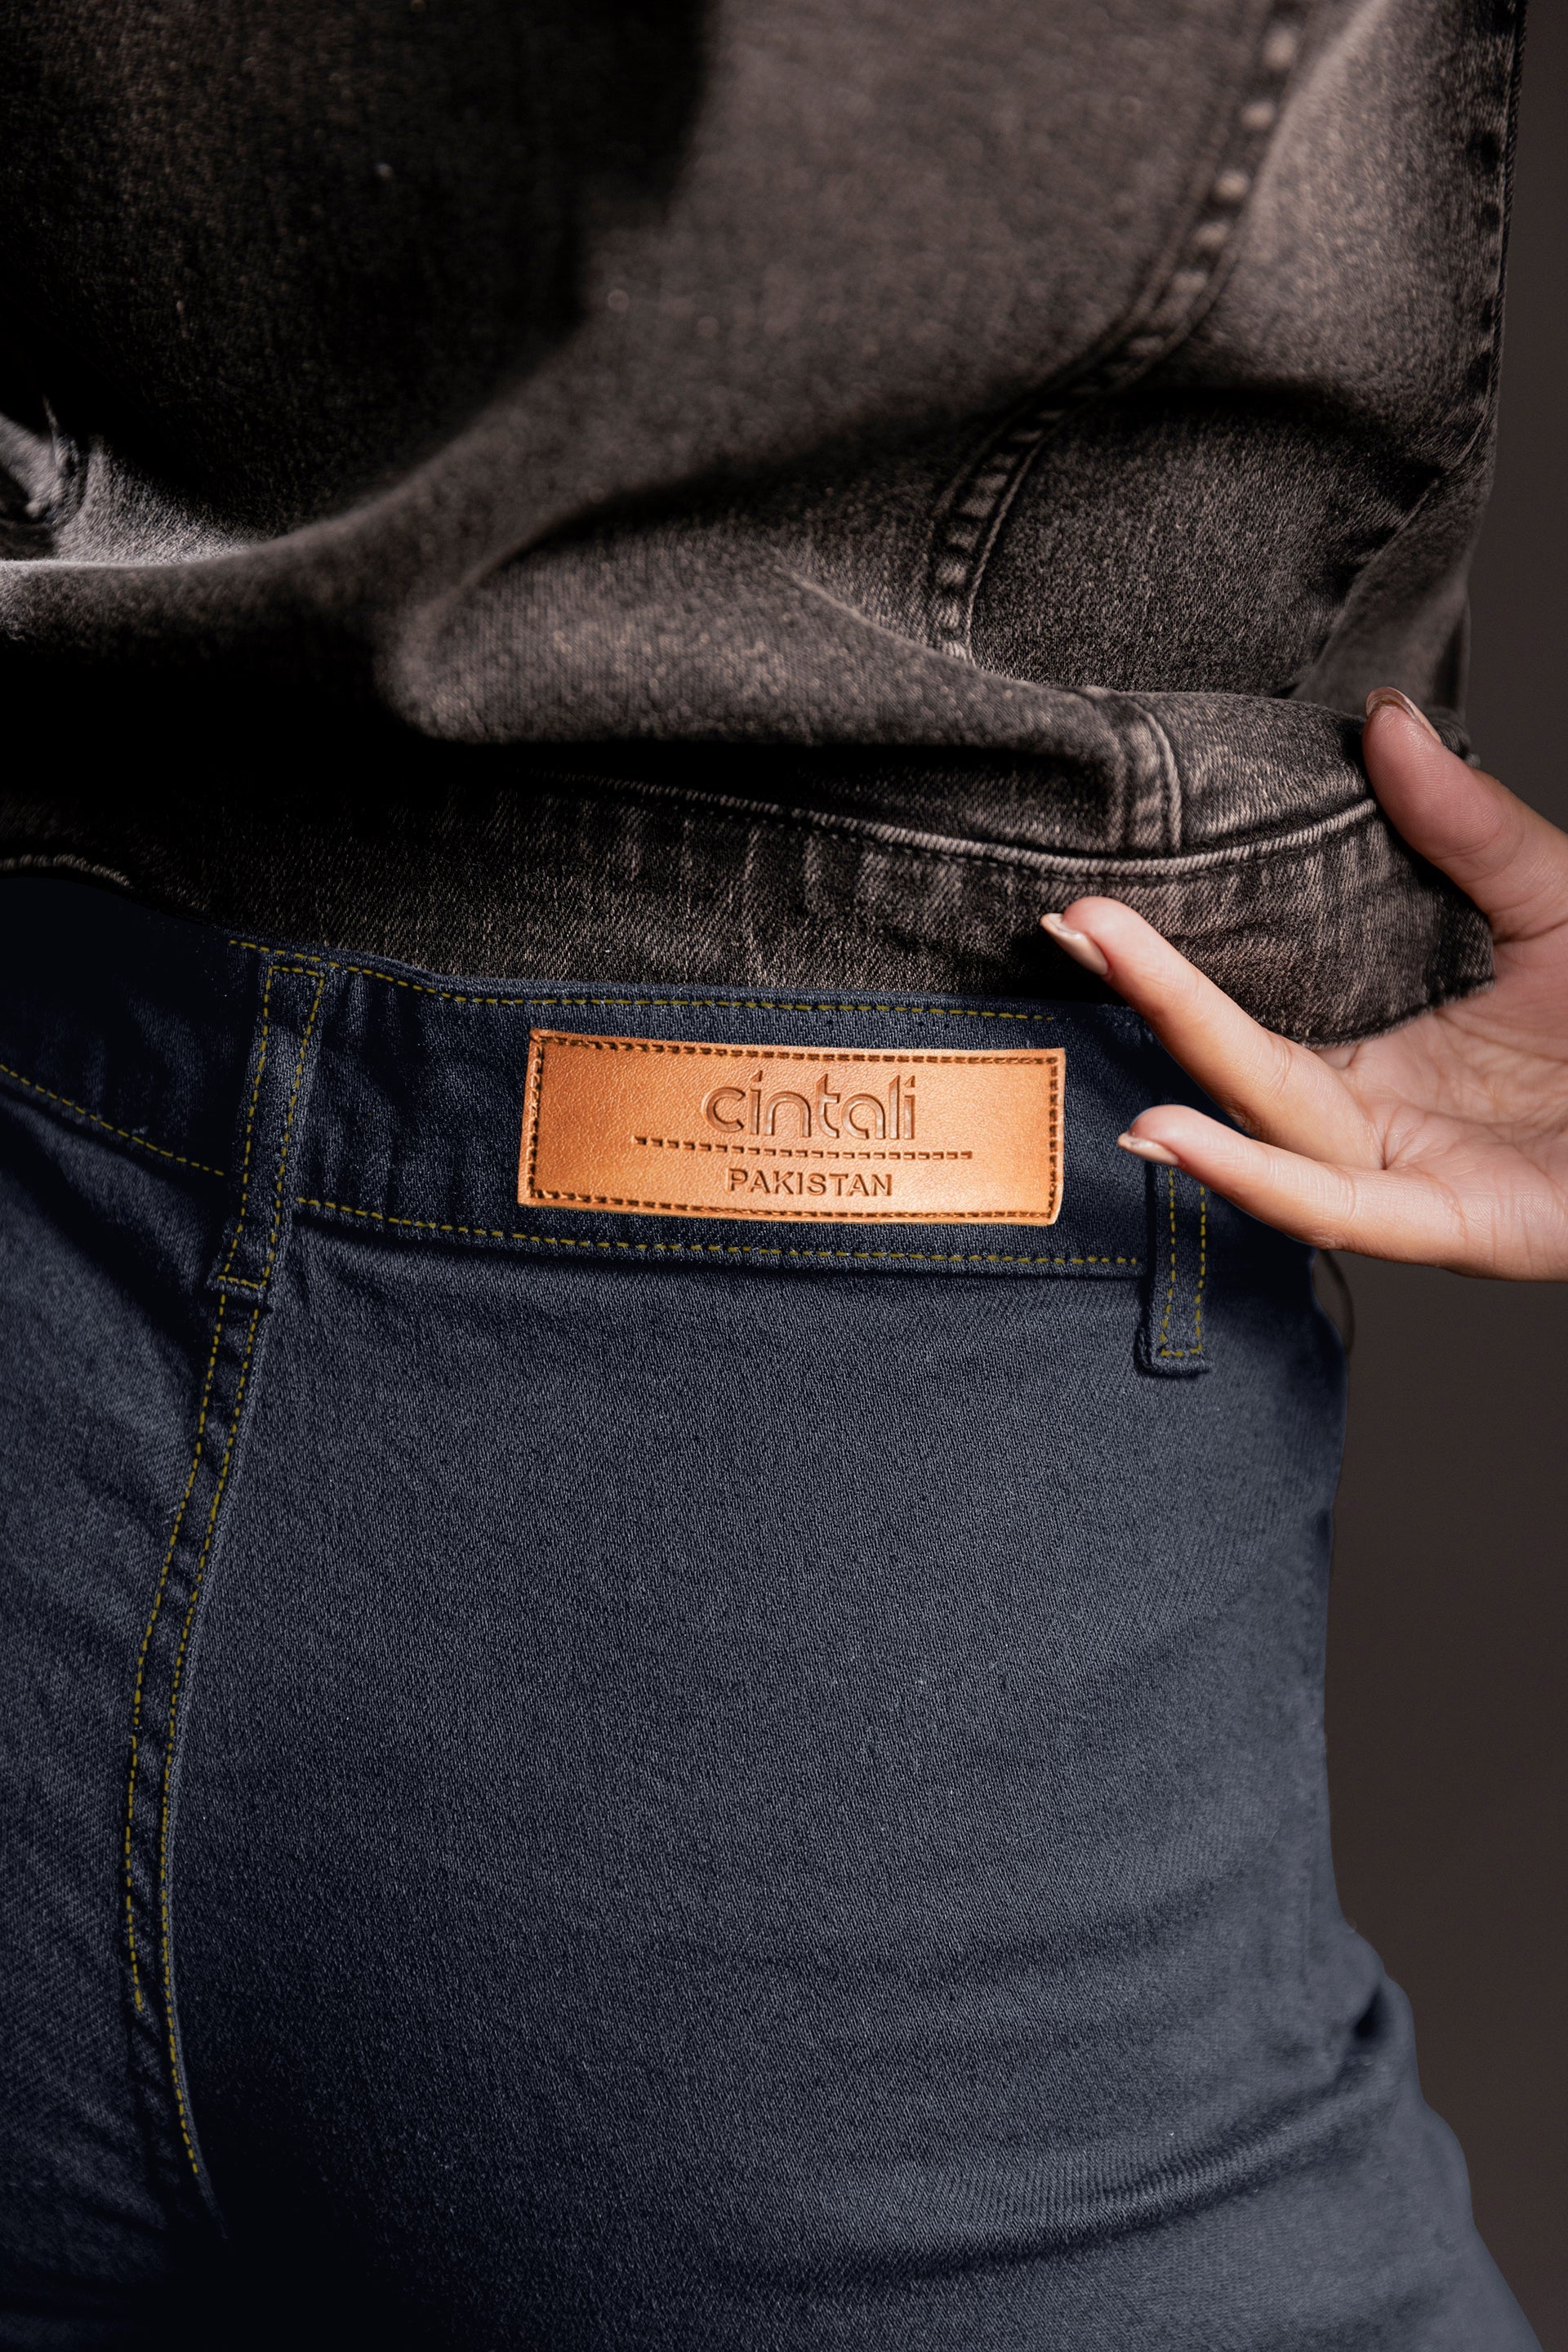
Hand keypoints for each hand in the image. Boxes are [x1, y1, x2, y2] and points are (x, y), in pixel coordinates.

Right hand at [1041, 691, 1567, 1277]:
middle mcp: (1377, 1117)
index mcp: (1381, 1048)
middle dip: (1153, 998)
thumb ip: (1466, 824)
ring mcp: (1408, 1177)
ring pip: (1274, 1141)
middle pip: (1242, 1065)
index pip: (1248, 1008)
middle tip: (1071, 924)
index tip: (1089, 905)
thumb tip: (1385, 723)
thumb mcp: (1552, 895)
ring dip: (1186, 1099)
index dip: (1166, 963)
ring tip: (1106, 1022)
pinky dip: (1257, 1177)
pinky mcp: (1453, 1226)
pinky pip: (1339, 1206)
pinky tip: (1184, 1138)